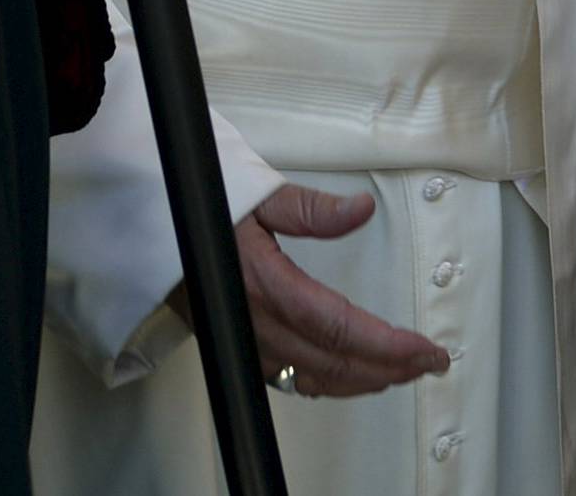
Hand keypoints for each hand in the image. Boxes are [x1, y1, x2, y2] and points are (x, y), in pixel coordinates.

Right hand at [171, 185, 449, 397]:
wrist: (146, 224)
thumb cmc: (203, 204)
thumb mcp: (257, 192)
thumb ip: (312, 208)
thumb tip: (362, 209)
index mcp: (265, 285)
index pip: (337, 328)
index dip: (386, 346)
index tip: (425, 349)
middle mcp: (254, 323)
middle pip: (330, 363)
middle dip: (387, 369)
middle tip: (429, 362)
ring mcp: (243, 340)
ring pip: (310, 380)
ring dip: (360, 381)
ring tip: (401, 370)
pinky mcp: (235, 345)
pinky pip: (286, 379)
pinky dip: (325, 383)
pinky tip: (348, 374)